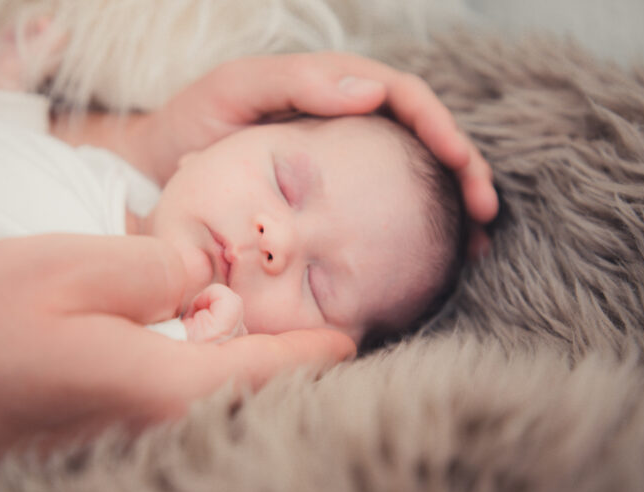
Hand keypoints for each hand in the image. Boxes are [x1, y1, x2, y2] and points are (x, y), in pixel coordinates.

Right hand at [0, 235, 353, 466]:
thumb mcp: (63, 267)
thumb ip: (156, 269)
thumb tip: (203, 275)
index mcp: (158, 387)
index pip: (267, 372)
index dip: (314, 351)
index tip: (349, 337)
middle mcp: (147, 432)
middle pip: (242, 399)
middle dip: (283, 366)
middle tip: (314, 334)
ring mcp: (112, 448)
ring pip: (203, 408)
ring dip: (236, 376)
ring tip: (254, 339)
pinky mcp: (82, 445)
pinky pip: (160, 415)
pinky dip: (189, 385)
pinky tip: (180, 354)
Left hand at [52, 53, 496, 226]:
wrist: (159, 164)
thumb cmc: (193, 123)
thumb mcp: (236, 91)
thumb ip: (296, 85)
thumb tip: (370, 92)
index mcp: (332, 86)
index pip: (406, 99)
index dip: (441, 130)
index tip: (463, 167)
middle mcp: (345, 118)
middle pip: (423, 137)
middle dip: (462, 171)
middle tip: (485, 215)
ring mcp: (340, 156)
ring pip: (412, 173)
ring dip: (448, 204)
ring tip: (473, 243)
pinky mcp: (329, 191)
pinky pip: (382, 202)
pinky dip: (412, 225)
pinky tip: (429, 254)